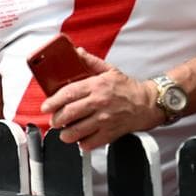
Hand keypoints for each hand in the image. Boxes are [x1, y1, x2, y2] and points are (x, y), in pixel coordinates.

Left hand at [39, 48, 162, 149]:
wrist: (149, 103)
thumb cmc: (128, 88)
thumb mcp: (109, 70)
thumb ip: (90, 62)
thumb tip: (77, 52)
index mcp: (96, 86)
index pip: (68, 94)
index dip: (53, 102)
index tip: (46, 107)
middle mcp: (99, 103)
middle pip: (69, 114)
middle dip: (56, 119)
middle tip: (54, 120)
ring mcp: (105, 120)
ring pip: (77, 131)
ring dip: (66, 134)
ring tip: (64, 131)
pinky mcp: (111, 133)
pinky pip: (90, 143)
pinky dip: (82, 143)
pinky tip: (81, 138)